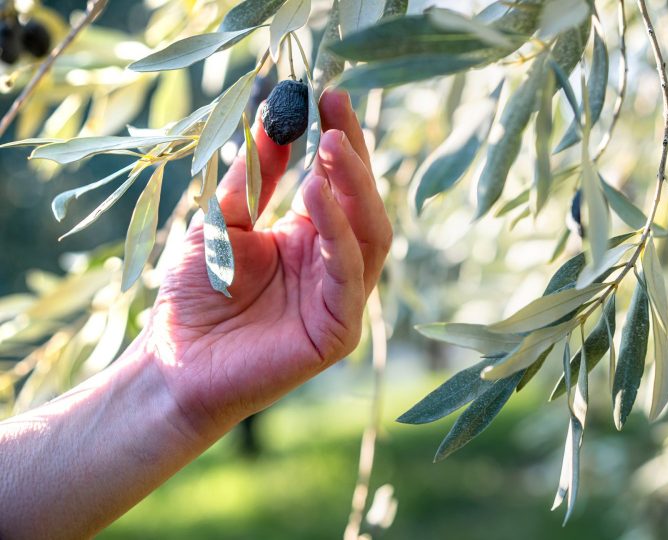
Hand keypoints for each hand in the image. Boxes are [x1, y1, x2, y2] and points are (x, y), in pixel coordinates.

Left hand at [147, 90, 391, 438]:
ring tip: (331, 144)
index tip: (327, 94)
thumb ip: (254, 179)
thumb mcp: (222, 221)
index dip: (340, 140)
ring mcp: (341, 298)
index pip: (340, 185)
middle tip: (336, 109)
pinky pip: (350, 273)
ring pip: (370, 235)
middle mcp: (333, 265)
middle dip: (353, 155)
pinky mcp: (338, 329)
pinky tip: (317, 192)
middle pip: (364, 204)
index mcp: (311, 240)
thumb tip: (274, 119)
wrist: (174, 363)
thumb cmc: (194, 295)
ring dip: (353, 187)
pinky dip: (338, 231)